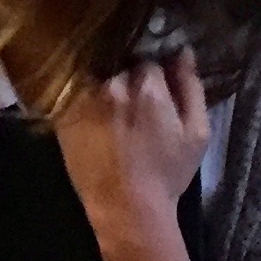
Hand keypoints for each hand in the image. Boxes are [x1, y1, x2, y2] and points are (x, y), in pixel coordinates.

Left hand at [52, 51, 209, 260]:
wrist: (126, 209)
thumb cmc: (167, 173)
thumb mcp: (196, 133)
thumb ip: (190, 87)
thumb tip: (183, 50)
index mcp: (147, 87)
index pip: (149, 59)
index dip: (154, 73)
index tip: (155, 87)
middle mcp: (112, 85)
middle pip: (120, 65)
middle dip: (128, 76)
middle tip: (133, 98)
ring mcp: (83, 98)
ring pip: (96, 75)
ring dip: (104, 83)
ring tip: (110, 103)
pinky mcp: (64, 113)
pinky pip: (74, 91)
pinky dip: (83, 96)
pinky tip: (92, 112)